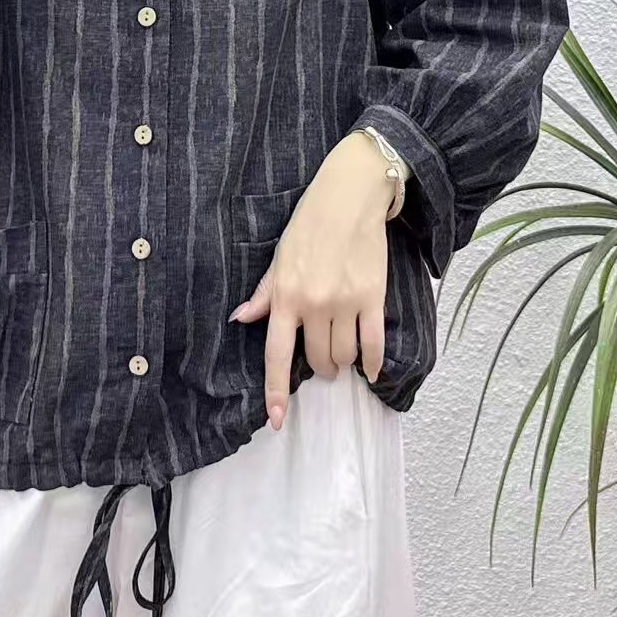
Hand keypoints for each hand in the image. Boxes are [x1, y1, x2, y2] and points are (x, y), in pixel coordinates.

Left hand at [228, 134, 394, 429]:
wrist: (350, 196)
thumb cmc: (309, 224)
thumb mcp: (279, 257)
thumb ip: (264, 294)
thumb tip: (242, 319)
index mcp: (285, 296)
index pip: (277, 354)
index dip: (276, 391)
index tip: (276, 420)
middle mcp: (314, 304)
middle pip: (318, 360)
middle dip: (320, 367)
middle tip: (322, 357)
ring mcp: (345, 303)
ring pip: (345, 357)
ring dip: (344, 362)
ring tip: (343, 352)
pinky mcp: (374, 298)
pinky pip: (375, 344)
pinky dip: (374, 363)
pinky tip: (372, 370)